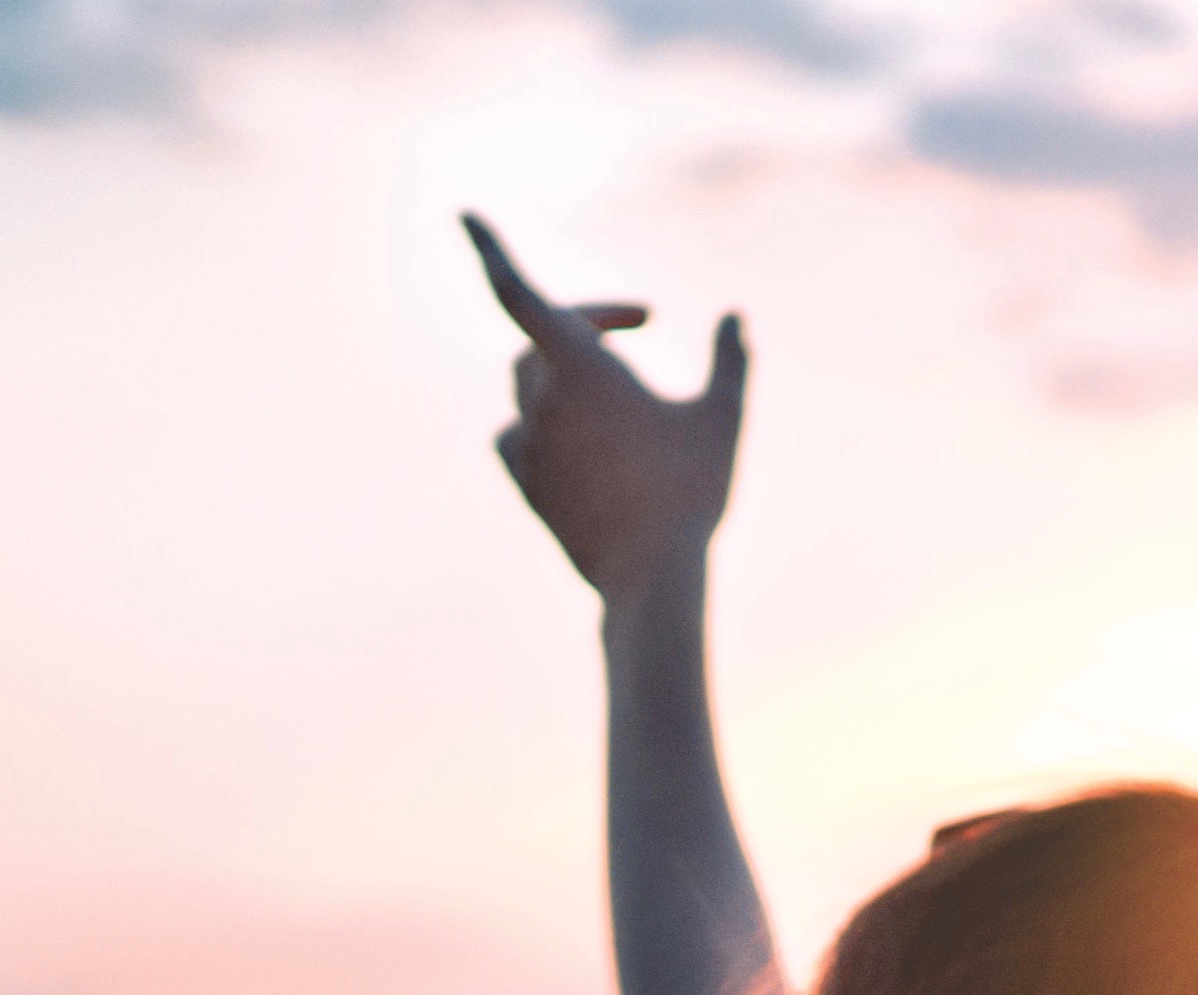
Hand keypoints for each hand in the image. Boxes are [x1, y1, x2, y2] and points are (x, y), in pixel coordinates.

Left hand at [465, 212, 747, 603]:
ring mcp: (527, 443)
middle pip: (542, 338)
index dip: (489, 249)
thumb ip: (729, 362)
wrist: (651, 577)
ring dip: (565, 373)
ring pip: (528, 386)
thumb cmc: (690, 491)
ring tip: (619, 389)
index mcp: (580, 367)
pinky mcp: (526, 483)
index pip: (517, 292)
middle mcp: (541, 399)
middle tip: (641, 320)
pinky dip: (542, 423)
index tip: (463, 215)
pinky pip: (517, 435)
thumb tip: (734, 319)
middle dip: (586, 322)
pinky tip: (577, 441)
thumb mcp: (722, 419)